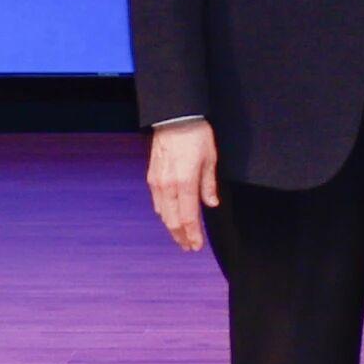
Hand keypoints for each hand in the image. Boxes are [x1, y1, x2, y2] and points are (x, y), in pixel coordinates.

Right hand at [144, 117, 217, 250]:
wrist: (174, 117)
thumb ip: (208, 184)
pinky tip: (169, 217)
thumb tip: (211, 204)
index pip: (189, 218)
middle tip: (189, 247)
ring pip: (163, 214)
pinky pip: (157, 202)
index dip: (192, 235)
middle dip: (181, 236)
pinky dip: (163, 214)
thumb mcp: (210, 158)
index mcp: (185, 183)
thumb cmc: (196, 135)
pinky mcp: (152, 177)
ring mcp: (158, 182)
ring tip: (180, 236)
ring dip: (172, 227)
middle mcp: (169, 186)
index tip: (196, 247)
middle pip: (173, 220)